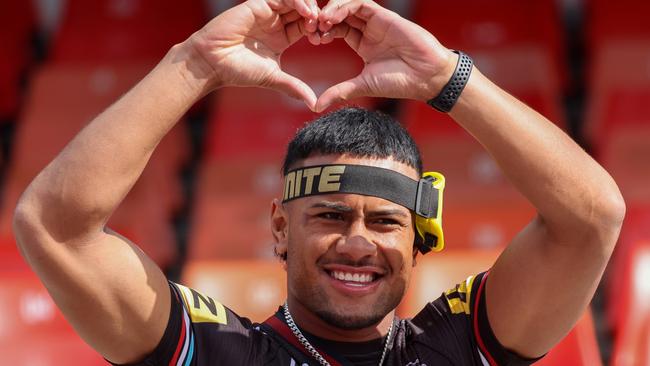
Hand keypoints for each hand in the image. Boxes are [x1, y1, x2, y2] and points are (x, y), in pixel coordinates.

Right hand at [188, 0, 320, 109]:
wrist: (211, 63)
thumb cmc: (237, 71)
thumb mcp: (272, 78)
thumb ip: (294, 87)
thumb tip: (314, 105)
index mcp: (281, 37)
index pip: (306, 25)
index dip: (317, 29)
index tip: (324, 39)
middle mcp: (275, 22)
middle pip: (303, 10)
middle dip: (317, 15)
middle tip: (324, 26)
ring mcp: (266, 12)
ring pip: (295, 0)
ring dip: (309, 6)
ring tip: (315, 19)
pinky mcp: (257, 4)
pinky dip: (296, 1)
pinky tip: (305, 12)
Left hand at [314, 0, 457, 111]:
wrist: (426, 78)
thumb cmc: (399, 82)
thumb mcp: (362, 85)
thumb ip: (340, 91)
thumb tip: (316, 106)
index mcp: (363, 43)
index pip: (337, 28)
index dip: (323, 31)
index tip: (312, 38)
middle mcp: (369, 30)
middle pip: (341, 13)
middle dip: (323, 17)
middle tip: (312, 26)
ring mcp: (377, 22)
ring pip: (349, 4)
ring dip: (332, 9)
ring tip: (322, 21)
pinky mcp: (386, 16)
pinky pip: (362, 3)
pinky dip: (345, 6)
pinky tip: (334, 17)